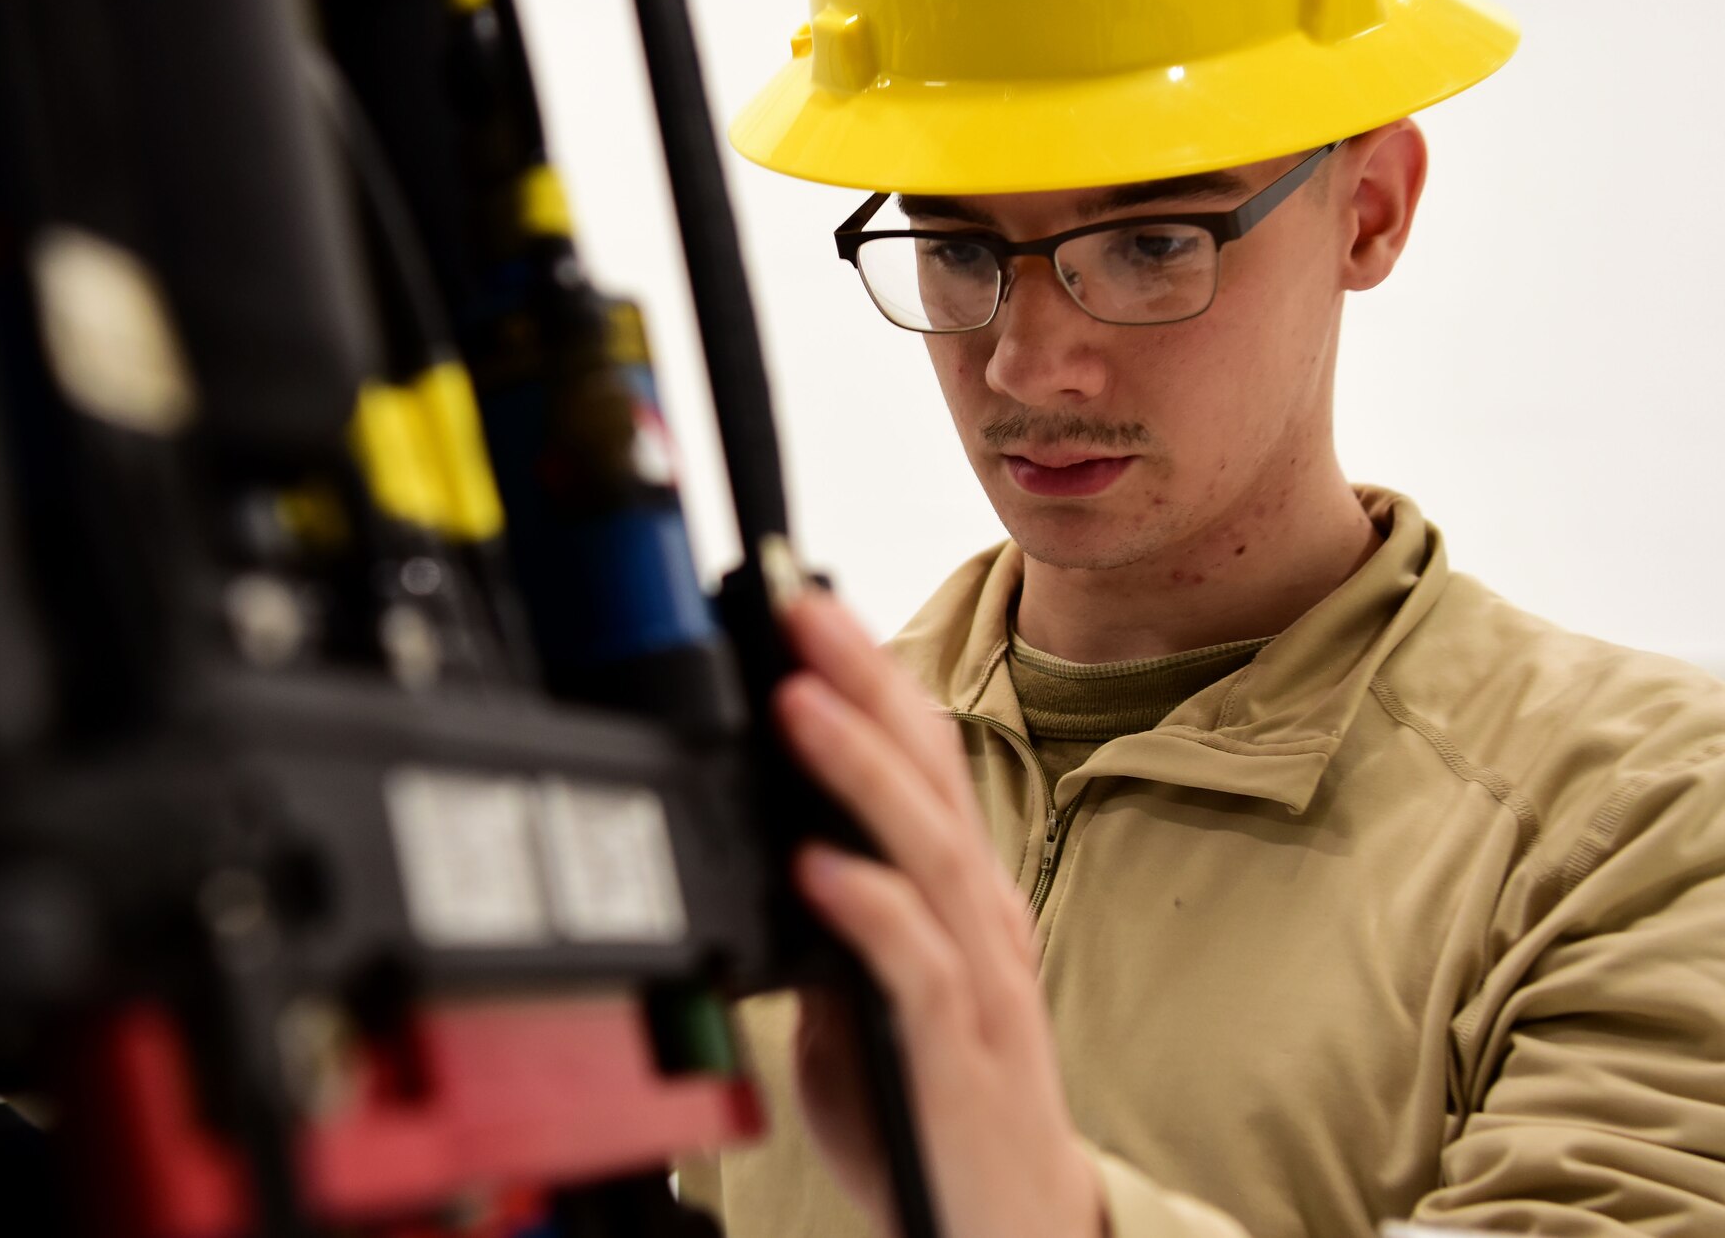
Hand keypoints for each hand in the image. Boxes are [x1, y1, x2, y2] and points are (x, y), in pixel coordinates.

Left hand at [774, 589, 1104, 1237]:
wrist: (1014, 1229)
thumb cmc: (938, 1100)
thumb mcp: (870, 990)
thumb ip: (833, 917)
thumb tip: (765, 841)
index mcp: (959, 890)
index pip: (920, 756)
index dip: (867, 675)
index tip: (803, 606)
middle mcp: (979, 915)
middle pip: (926, 773)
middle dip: (861, 681)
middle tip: (798, 607)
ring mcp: (978, 978)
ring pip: (923, 848)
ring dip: (857, 770)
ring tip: (796, 703)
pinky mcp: (960, 1048)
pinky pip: (914, 963)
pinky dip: (865, 905)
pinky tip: (814, 866)